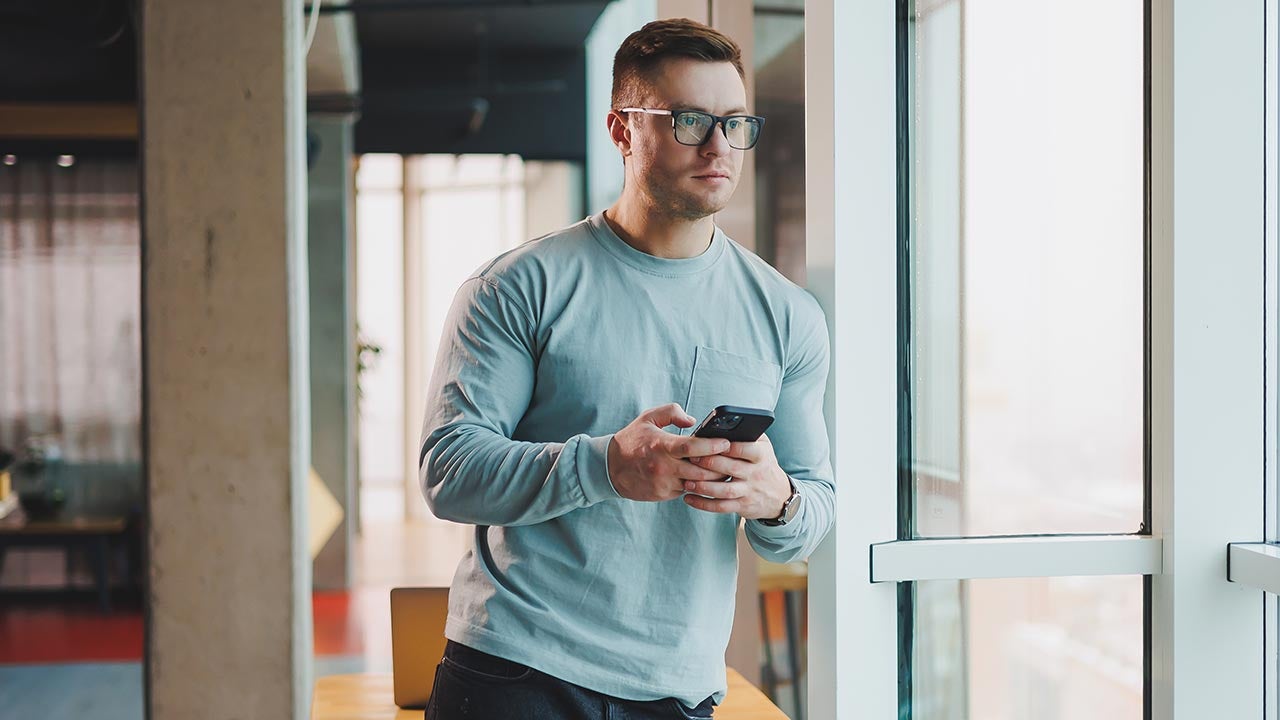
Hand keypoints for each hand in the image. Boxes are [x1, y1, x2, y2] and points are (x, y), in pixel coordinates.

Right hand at [607, 403, 734, 501]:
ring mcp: (664, 482)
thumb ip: (671, 412)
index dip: (712, 445)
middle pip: (701, 469)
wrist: (609, 468)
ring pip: (697, 483)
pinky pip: (687, 490)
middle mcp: (664, 466)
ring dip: (712, 478)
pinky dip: (698, 484)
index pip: (692, 447)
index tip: (726, 442)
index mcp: (661, 445)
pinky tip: (706, 478)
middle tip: (732, 459)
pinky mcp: (663, 494)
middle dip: (719, 465)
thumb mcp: (648, 418)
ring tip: (725, 470)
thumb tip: (693, 420)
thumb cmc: (632, 440)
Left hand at [681, 434, 791, 519]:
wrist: (779, 495)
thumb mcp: (764, 446)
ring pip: (725, 490)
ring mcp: (749, 491)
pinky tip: (689, 498)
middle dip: (710, 463)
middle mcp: (755, 474)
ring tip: (687, 482)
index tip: (710, 442)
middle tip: (691, 458)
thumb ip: (748, 434)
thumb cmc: (764, 465)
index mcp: (761, 455)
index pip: (746, 449)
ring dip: (704, 487)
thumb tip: (725, 423)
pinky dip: (704, 504)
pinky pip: (721, 507)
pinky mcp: (742, 506)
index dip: (728, 446)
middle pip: (731, 468)